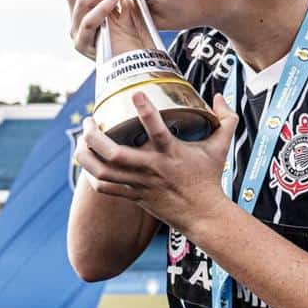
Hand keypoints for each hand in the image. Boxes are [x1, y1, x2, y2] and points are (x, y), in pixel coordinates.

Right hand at [58, 0, 153, 58]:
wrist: (141, 60)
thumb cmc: (136, 32)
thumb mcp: (127, 2)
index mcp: (82, 4)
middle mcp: (75, 16)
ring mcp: (77, 31)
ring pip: (81, 0)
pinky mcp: (84, 45)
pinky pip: (88, 21)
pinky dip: (102, 7)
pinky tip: (115, 0)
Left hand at [74, 92, 238, 232]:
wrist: (203, 214)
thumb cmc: (210, 178)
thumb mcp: (221, 146)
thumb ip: (226, 119)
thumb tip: (219, 96)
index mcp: (172, 153)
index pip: (157, 130)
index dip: (145, 111)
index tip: (134, 93)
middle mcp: (152, 168)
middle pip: (115, 154)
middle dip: (95, 135)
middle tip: (89, 120)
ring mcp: (140, 184)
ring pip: (103, 172)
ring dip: (87, 155)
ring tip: (81, 139)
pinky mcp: (134, 196)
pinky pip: (105, 188)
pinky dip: (92, 176)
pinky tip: (89, 163)